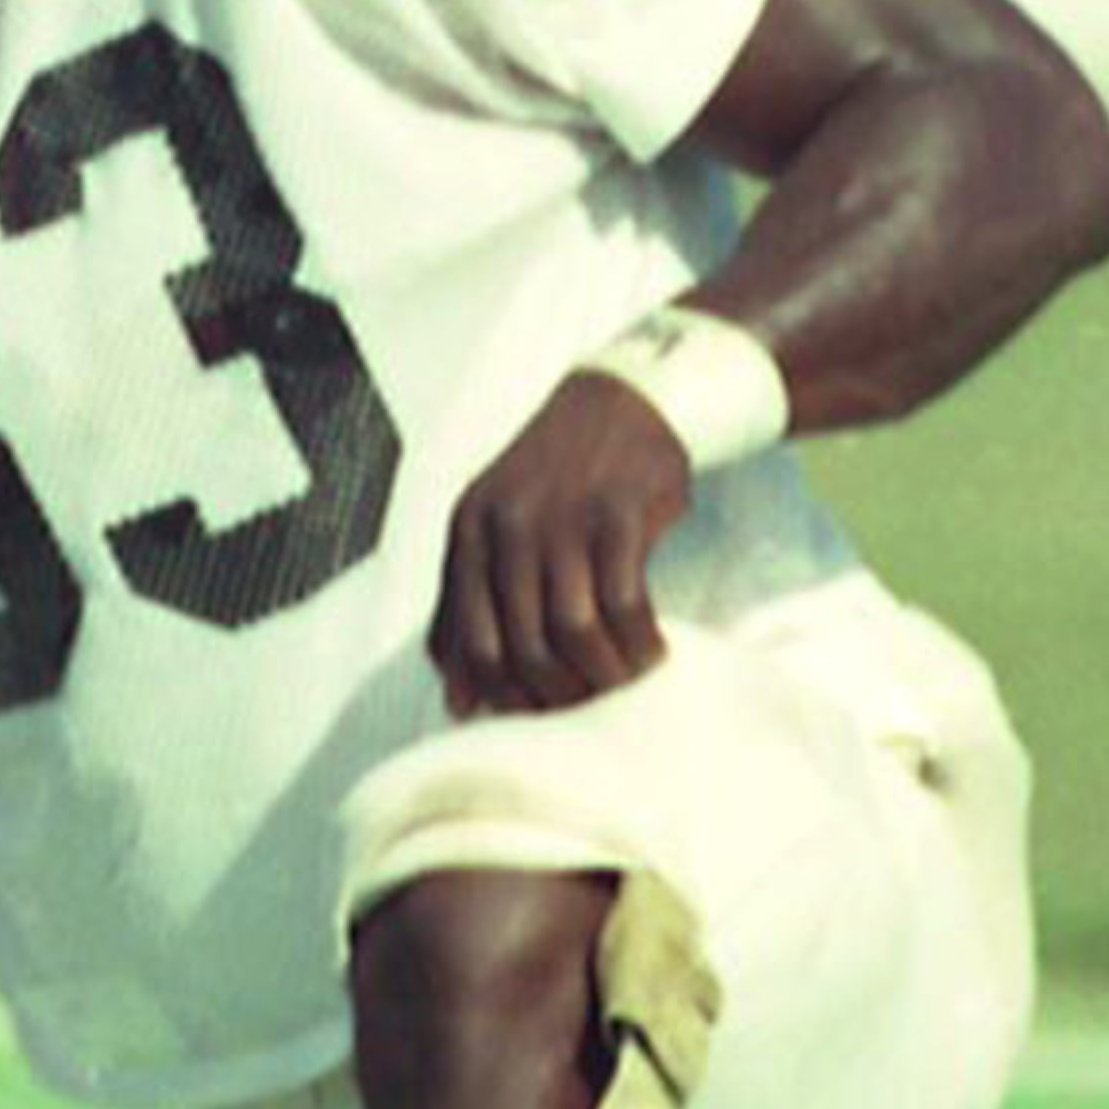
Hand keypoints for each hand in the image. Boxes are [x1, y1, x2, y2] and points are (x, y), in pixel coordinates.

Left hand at [428, 370, 691, 714]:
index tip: (534, 711)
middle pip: (522, 647)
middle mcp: (507, 526)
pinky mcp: (619, 515)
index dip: (500, 692)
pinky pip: (625, 605)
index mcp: (468, 532)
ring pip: (573, 633)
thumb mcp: (495, 526)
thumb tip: (457, 702)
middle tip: (586, 705)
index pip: (469, 643)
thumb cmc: (560, 476)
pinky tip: (651, 652)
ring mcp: (563, 519)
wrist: (625, 397)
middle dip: (556, 694)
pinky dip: (639, 643)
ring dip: (602, 675)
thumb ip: (467, 605)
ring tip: (623, 681)